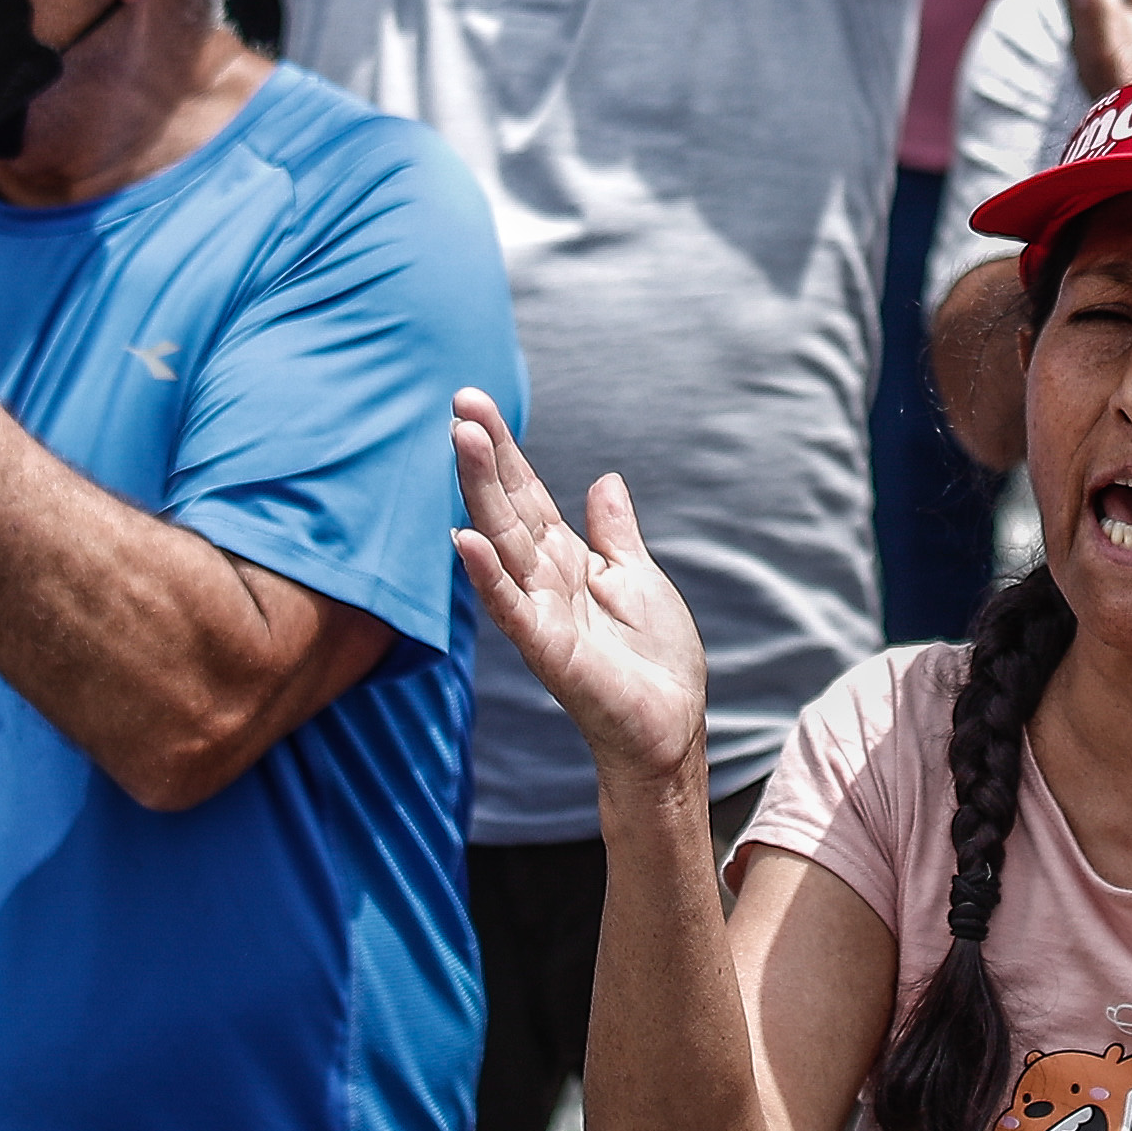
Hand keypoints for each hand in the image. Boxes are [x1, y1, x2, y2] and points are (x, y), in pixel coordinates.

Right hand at [447, 392, 716, 788]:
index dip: (505, 450)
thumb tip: (604, 481)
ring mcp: (541, 614)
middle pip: (508, 508)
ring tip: (463, 442)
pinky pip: (512, 608)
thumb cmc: (653, 660)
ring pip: (503, 544)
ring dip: (480, 494)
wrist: (671, 726)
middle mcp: (545, 580)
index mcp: (567, 560)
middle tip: (461, 404)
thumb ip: (614, 532)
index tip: (476, 403)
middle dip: (485, 458)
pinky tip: (464, 540)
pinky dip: (488, 576)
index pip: (527, 494)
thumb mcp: (638, 577)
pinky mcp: (549, 651)